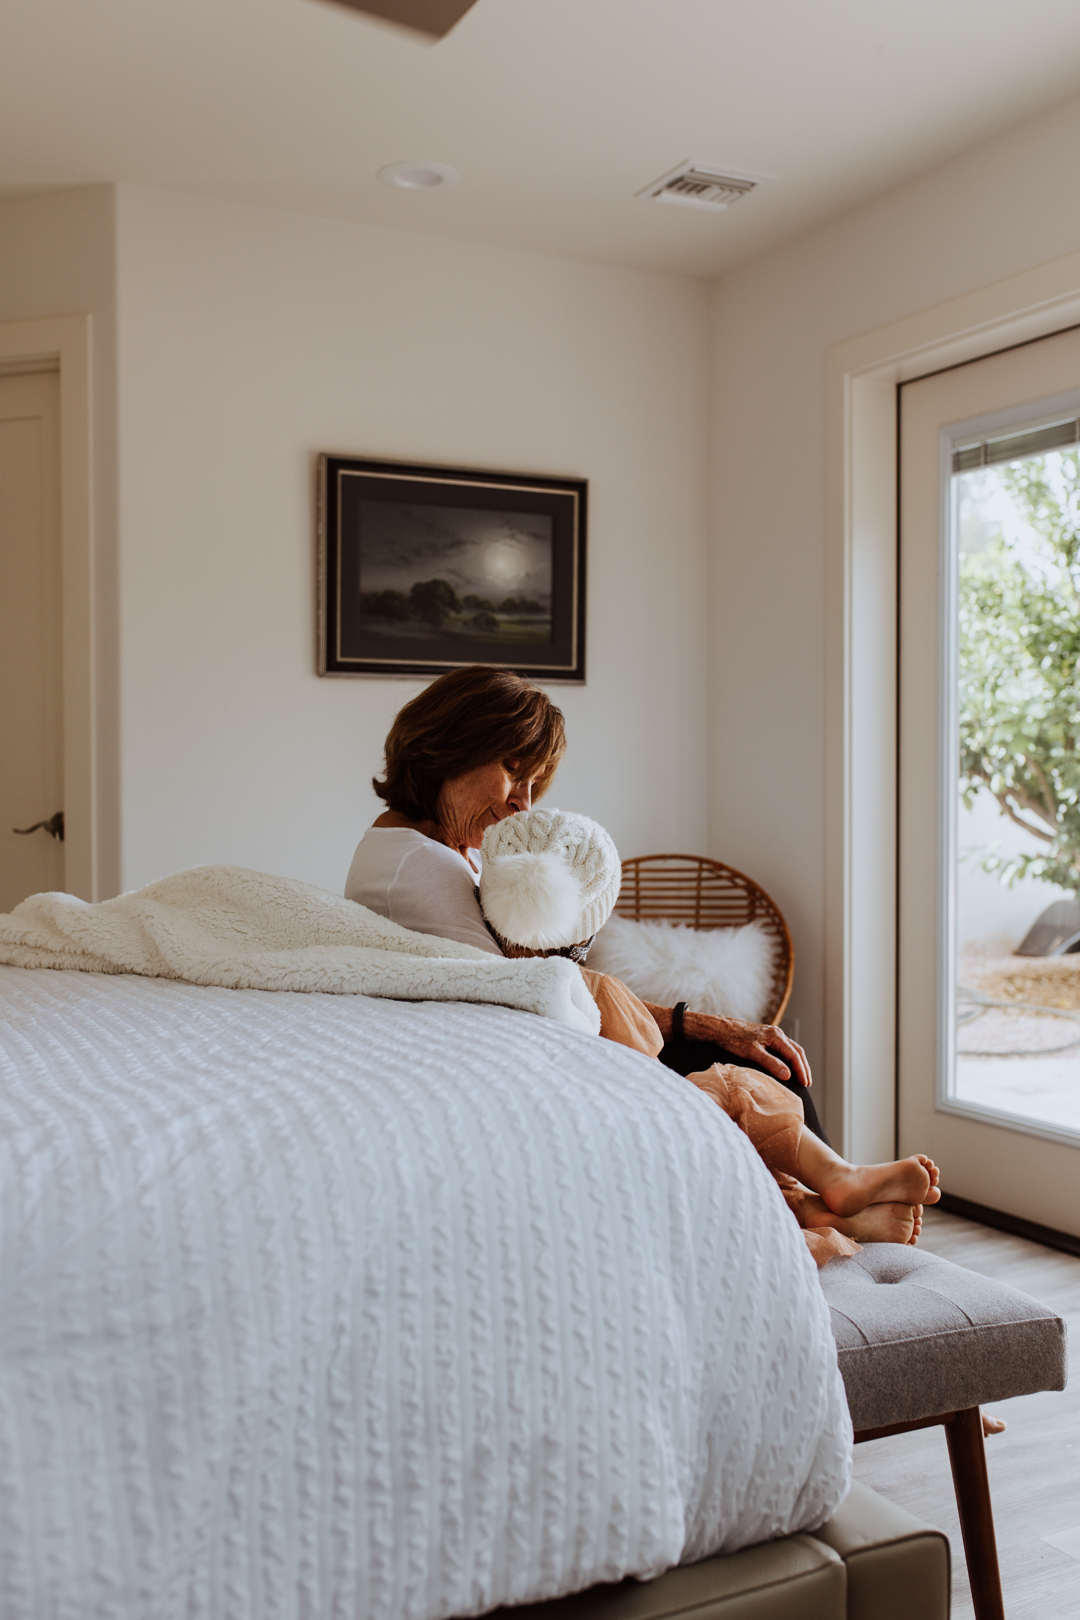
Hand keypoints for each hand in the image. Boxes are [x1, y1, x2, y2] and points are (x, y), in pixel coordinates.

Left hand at [686, 1012, 812, 1086]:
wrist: (721, 1028)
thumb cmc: (734, 1039)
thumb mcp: (752, 1053)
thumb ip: (771, 1063)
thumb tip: (788, 1075)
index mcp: (776, 1036)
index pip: (794, 1055)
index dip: (801, 1070)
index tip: (805, 1084)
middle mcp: (777, 1034)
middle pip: (797, 1051)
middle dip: (803, 1067)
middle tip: (807, 1082)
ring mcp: (772, 1035)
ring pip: (791, 1049)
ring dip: (798, 1063)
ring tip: (801, 1076)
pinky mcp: (765, 1038)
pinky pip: (783, 1049)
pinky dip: (789, 1059)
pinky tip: (787, 1067)